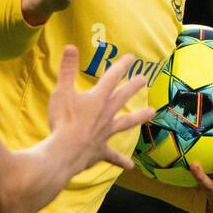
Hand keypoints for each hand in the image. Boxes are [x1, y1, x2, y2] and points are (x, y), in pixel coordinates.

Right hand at [47, 45, 152, 171]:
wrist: (65, 151)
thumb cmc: (63, 120)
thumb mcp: (61, 91)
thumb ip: (66, 69)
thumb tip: (70, 46)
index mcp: (97, 98)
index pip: (111, 78)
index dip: (121, 67)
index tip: (131, 58)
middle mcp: (106, 114)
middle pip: (123, 97)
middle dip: (133, 87)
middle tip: (144, 79)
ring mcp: (106, 132)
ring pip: (126, 123)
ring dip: (139, 117)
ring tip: (151, 112)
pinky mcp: (101, 150)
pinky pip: (113, 156)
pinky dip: (121, 161)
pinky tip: (130, 166)